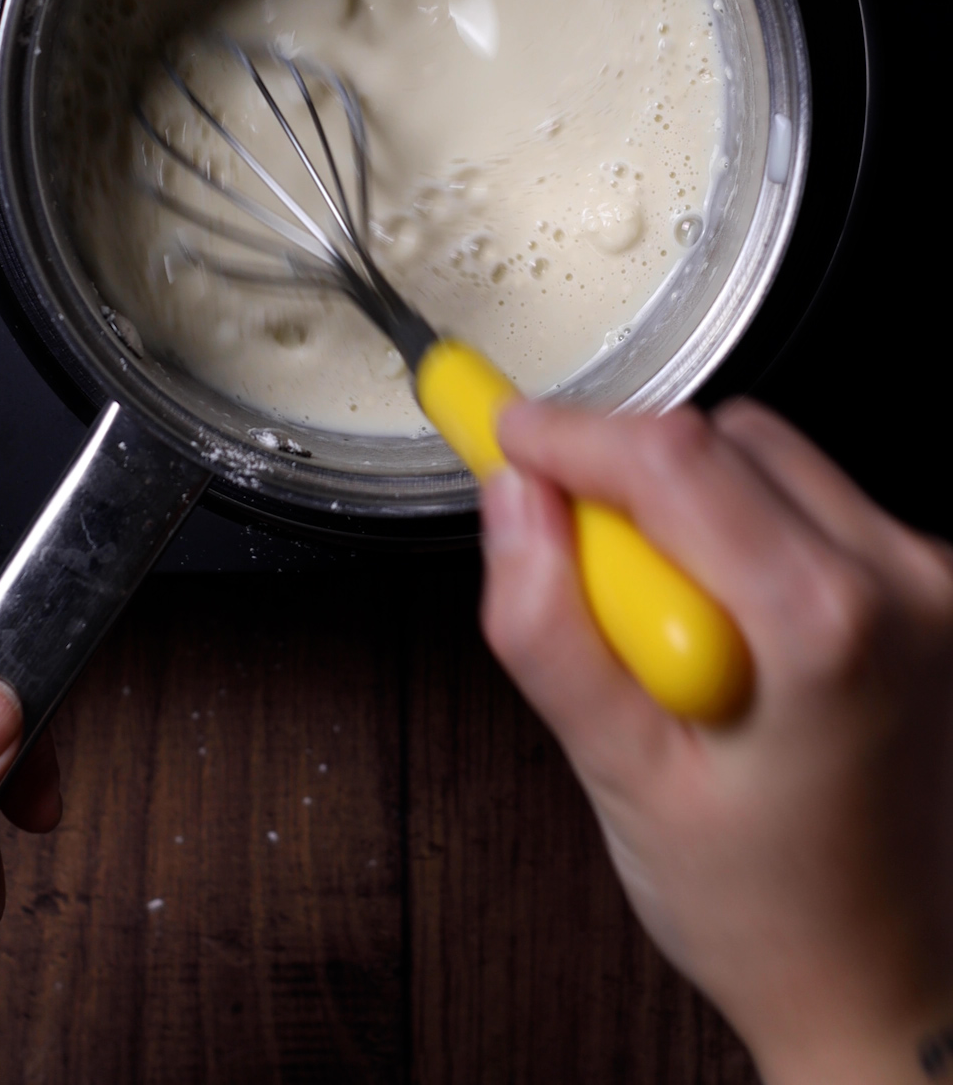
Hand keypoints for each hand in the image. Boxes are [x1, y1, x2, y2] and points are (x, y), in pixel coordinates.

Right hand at [481, 398, 952, 1084]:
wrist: (886, 983)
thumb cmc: (768, 910)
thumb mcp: (623, 782)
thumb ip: (549, 631)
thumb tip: (510, 500)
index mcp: (825, 625)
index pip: (672, 456)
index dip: (571, 432)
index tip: (505, 437)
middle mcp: (901, 580)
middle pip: (725, 440)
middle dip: (629, 476)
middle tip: (580, 567)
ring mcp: (932, 581)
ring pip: (771, 458)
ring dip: (694, 502)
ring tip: (670, 626)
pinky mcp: (937, 587)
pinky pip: (815, 501)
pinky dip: (749, 530)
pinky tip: (731, 630)